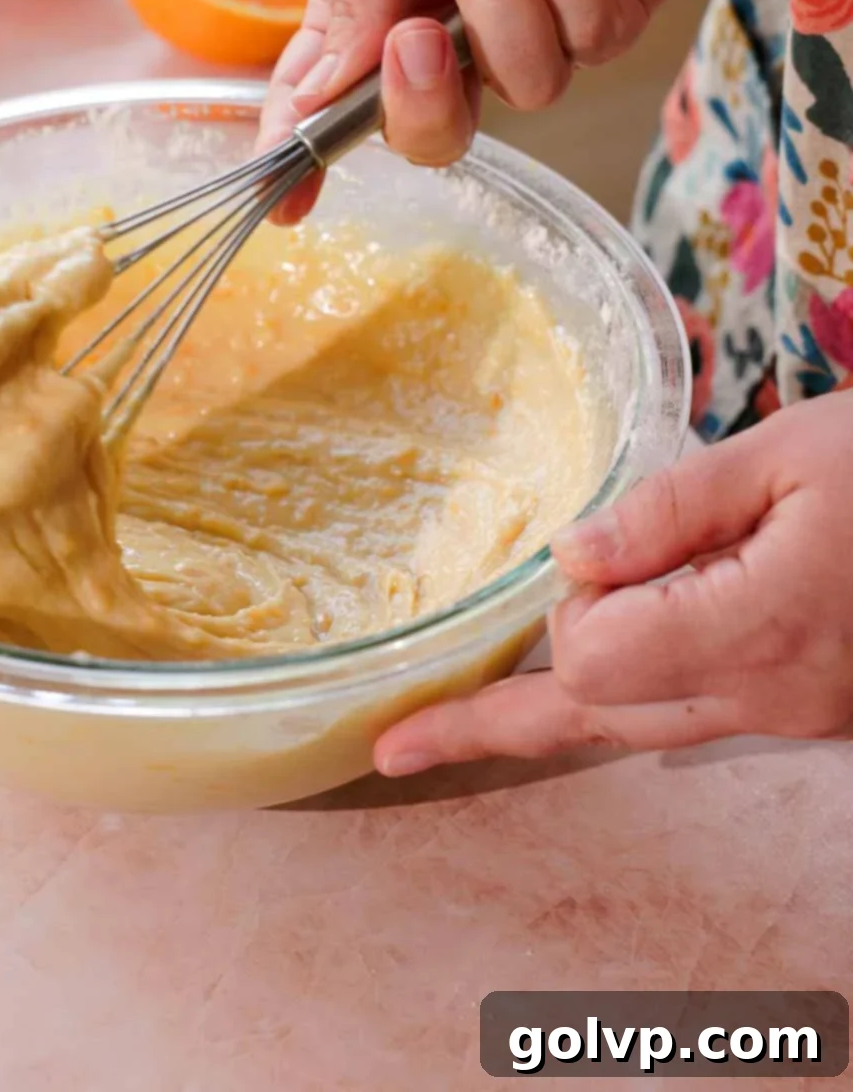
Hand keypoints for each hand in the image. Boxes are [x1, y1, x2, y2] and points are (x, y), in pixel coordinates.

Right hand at [257, 0, 697, 221]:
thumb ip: (348, 0)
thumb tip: (319, 96)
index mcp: (376, 14)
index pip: (332, 104)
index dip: (304, 159)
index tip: (282, 208)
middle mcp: (452, 38)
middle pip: (435, 137)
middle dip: (424, 102)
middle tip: (417, 40)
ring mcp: (534, 30)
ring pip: (525, 89)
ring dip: (506, 8)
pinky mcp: (612, 11)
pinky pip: (593, 42)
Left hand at [374, 395, 852, 773]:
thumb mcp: (791, 455)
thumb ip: (673, 506)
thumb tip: (570, 555)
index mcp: (757, 626)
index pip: (597, 660)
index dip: (568, 609)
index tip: (588, 551)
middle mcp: (765, 695)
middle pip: (594, 722)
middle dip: (492, 723)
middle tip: (396, 746)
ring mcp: (789, 716)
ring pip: (635, 733)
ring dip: (544, 724)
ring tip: (446, 733)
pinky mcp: (806, 713)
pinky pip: (688, 718)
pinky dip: (621, 705)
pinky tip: (571, 689)